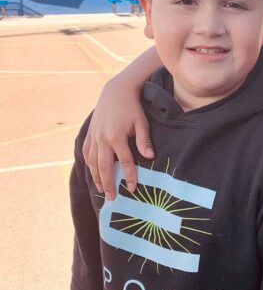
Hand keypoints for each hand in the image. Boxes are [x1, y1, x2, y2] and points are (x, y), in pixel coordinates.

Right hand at [82, 76, 153, 199]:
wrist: (116, 91)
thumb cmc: (133, 107)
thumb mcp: (141, 122)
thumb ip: (144, 140)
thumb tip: (150, 157)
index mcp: (117, 137)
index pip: (124, 162)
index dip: (129, 176)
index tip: (133, 189)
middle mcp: (102, 139)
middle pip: (104, 167)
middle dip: (108, 184)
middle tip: (112, 198)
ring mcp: (94, 136)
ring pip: (92, 161)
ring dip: (96, 177)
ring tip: (101, 190)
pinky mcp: (90, 132)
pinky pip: (86, 151)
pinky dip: (88, 162)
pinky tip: (92, 170)